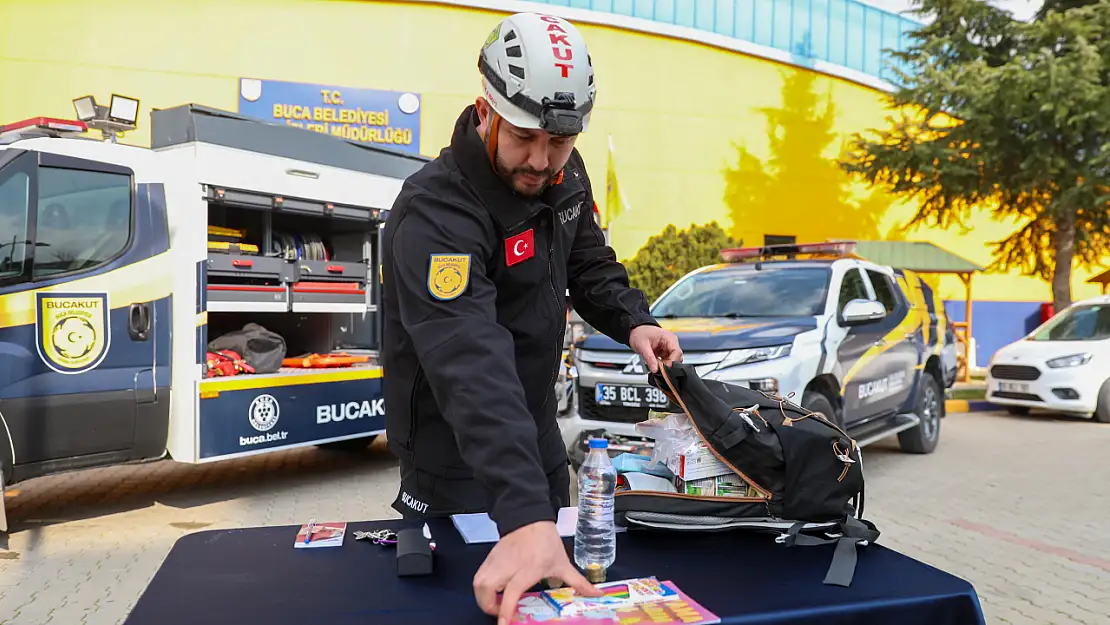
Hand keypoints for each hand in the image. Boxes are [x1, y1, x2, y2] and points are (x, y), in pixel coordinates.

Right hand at [473, 521, 601, 624]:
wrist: (529, 517)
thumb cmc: (546, 541)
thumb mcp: (563, 563)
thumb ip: (578, 582)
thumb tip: (597, 594)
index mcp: (527, 569)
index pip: (510, 593)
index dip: (504, 611)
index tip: (503, 624)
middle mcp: (508, 566)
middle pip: (486, 589)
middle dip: (488, 607)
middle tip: (502, 613)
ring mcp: (496, 561)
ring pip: (478, 583)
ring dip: (483, 598)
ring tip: (497, 604)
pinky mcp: (489, 558)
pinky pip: (479, 576)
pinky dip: (482, 587)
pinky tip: (495, 591)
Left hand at [629, 324, 682, 372]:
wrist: (636, 331)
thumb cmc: (640, 333)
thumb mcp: (642, 346)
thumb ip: (649, 358)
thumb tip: (655, 369)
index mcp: (669, 338)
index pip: (677, 353)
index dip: (671, 362)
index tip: (663, 369)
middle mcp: (672, 343)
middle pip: (676, 358)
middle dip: (667, 365)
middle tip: (656, 367)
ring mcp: (669, 348)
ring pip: (672, 361)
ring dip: (664, 365)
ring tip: (654, 363)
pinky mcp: (665, 352)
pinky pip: (667, 361)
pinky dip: (661, 365)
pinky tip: (655, 362)